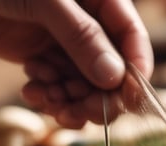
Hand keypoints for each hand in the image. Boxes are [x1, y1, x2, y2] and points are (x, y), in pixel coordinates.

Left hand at [0, 0, 153, 127]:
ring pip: (83, 86)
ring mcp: (66, 45)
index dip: (135, 72)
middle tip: (78, 113)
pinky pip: (57, 87)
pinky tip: (30, 89)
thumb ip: (81, 37)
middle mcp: (90, 26)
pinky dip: (47, 96)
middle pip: (111, 72)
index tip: (127, 101)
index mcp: (103, 2)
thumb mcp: (47, 2)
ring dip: (68, 101)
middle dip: (96, 97)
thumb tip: (113, 77)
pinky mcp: (43, 58)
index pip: (133, 40)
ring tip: (46, 99)